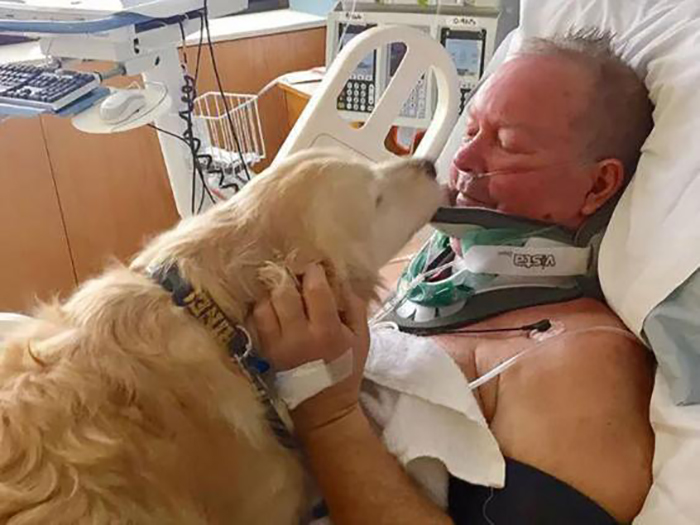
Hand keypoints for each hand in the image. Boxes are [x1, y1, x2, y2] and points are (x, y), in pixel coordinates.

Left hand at [253, 263, 369, 432]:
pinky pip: (255, 320)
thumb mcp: (362, 337)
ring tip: (281, 289)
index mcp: (326, 330)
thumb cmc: (346, 368)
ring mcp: (278, 344)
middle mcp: (298, 335)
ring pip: (264, 304)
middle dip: (289, 277)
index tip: (315, 267)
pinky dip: (261, 307)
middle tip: (294, 274)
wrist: (324, 406)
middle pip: (283, 292)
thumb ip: (353, 305)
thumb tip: (339, 278)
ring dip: (272, 292)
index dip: (313, 271)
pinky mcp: (265, 351)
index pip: (315, 289)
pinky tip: (271, 304)